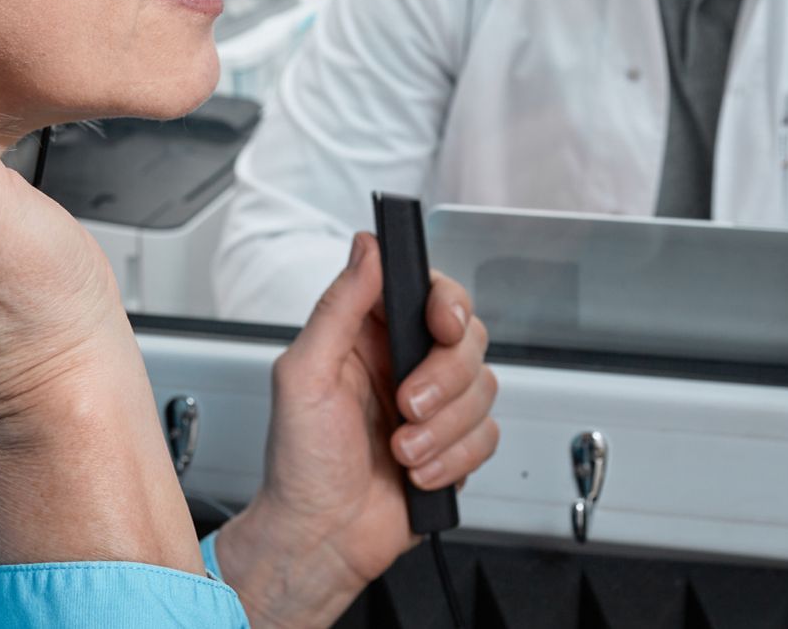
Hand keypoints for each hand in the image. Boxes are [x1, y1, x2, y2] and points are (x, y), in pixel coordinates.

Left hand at [218, 233, 498, 627]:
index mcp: (368, 334)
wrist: (320, 540)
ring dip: (443, 429)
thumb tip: (367, 248)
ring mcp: (434, 405)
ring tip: (402, 451)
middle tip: (405, 406)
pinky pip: (487, 435)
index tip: (440, 325)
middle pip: (468, 337)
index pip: (428, 290)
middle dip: (443, 379)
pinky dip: (453, 459)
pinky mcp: (455, 444)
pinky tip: (417, 473)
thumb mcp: (303, 375)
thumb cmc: (299, 465)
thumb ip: (338, 307)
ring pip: (483, 388)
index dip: (446, 302)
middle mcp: (405, 362)